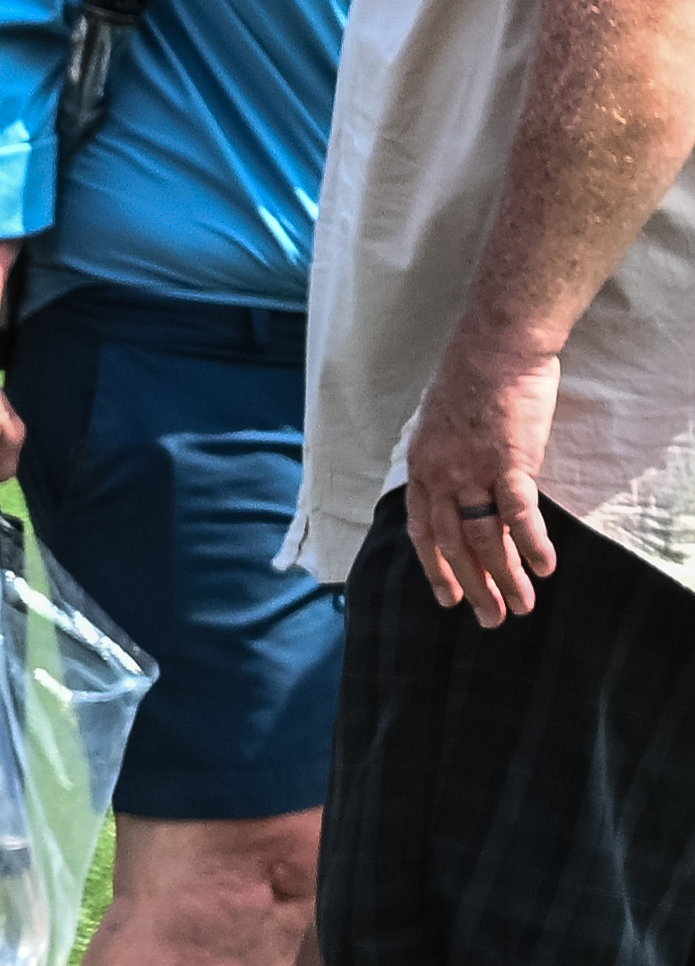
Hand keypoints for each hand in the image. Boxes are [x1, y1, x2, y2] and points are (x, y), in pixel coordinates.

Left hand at [402, 326, 562, 624]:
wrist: (495, 346)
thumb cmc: (472, 379)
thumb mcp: (441, 424)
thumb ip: (448, 460)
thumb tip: (461, 486)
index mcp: (420, 468)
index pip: (421, 531)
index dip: (434, 568)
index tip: (446, 598)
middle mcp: (439, 475)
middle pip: (452, 544)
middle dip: (471, 586)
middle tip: (488, 619)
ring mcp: (472, 470)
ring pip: (483, 537)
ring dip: (504, 576)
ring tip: (521, 607)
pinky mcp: (508, 462)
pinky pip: (517, 513)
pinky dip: (530, 543)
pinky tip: (544, 568)